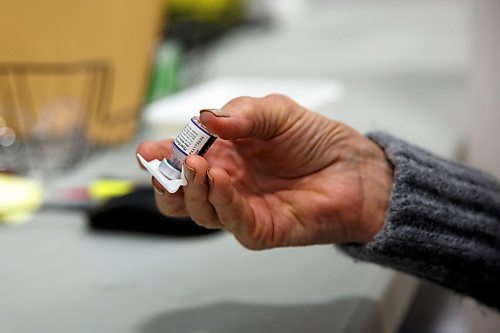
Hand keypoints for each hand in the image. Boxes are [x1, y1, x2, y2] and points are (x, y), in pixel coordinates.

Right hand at [137, 95, 392, 248]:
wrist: (354, 168)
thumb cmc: (315, 140)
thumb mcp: (276, 112)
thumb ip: (242, 114)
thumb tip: (206, 119)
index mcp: (224, 156)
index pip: (183, 161)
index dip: (162, 156)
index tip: (148, 149)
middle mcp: (227, 185)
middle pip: (181, 194)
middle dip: (166, 180)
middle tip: (164, 161)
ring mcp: (241, 209)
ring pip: (200, 211)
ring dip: (192, 188)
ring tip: (196, 164)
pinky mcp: (261, 229)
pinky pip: (232, 221)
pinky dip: (221, 201)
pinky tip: (220, 180)